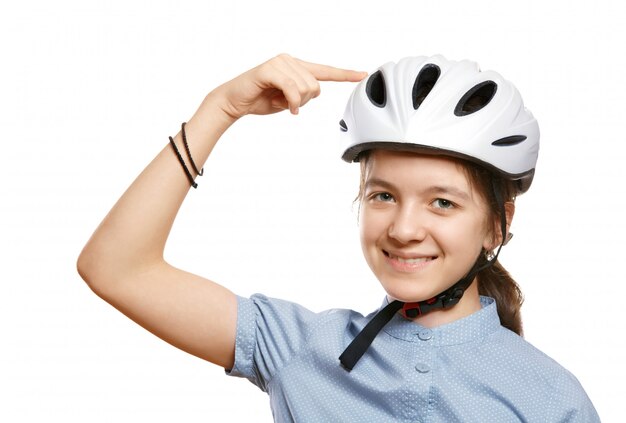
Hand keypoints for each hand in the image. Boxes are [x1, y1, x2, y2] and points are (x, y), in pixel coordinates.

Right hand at [212, 54, 366, 119]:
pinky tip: (283, 106)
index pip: (325, 71)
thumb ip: (302, 94)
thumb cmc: (259, 100)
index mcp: (296, 67)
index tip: (362, 74)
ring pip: (305, 89)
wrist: (234, 101)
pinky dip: (290, 102)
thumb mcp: (287, 100)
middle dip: (303, 102)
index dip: (344, 74)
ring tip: (278, 100)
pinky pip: (292, 89)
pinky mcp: (269, 69)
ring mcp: (280, 62)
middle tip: (286, 103)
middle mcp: (290, 60)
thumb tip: (312, 92)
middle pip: (316, 86)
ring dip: (294, 102)